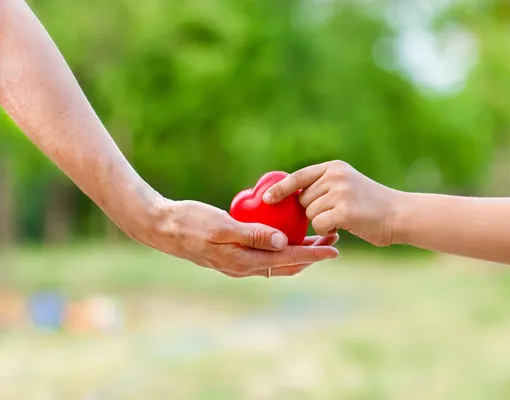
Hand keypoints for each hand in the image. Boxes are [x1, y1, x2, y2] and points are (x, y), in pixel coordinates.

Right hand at [128, 198, 338, 277]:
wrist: (163, 228)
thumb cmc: (190, 222)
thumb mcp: (221, 226)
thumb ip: (252, 234)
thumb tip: (283, 242)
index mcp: (244, 262)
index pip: (288, 259)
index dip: (313, 255)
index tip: (334, 250)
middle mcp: (244, 266)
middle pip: (288, 264)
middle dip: (312, 254)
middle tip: (333, 240)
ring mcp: (239, 262)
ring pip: (278, 261)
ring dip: (299, 251)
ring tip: (318, 238)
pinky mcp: (234, 254)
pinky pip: (266, 254)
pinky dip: (282, 247)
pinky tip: (287, 233)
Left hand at [263, 160, 400, 245]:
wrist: (399, 214)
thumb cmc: (371, 205)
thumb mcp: (347, 184)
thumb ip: (323, 185)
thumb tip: (292, 196)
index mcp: (334, 167)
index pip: (299, 176)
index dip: (280, 189)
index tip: (266, 199)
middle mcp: (335, 176)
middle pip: (302, 200)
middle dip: (312, 211)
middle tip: (335, 212)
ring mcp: (340, 192)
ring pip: (310, 214)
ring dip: (322, 222)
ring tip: (344, 218)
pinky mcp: (344, 211)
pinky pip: (319, 225)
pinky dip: (328, 230)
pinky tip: (345, 227)